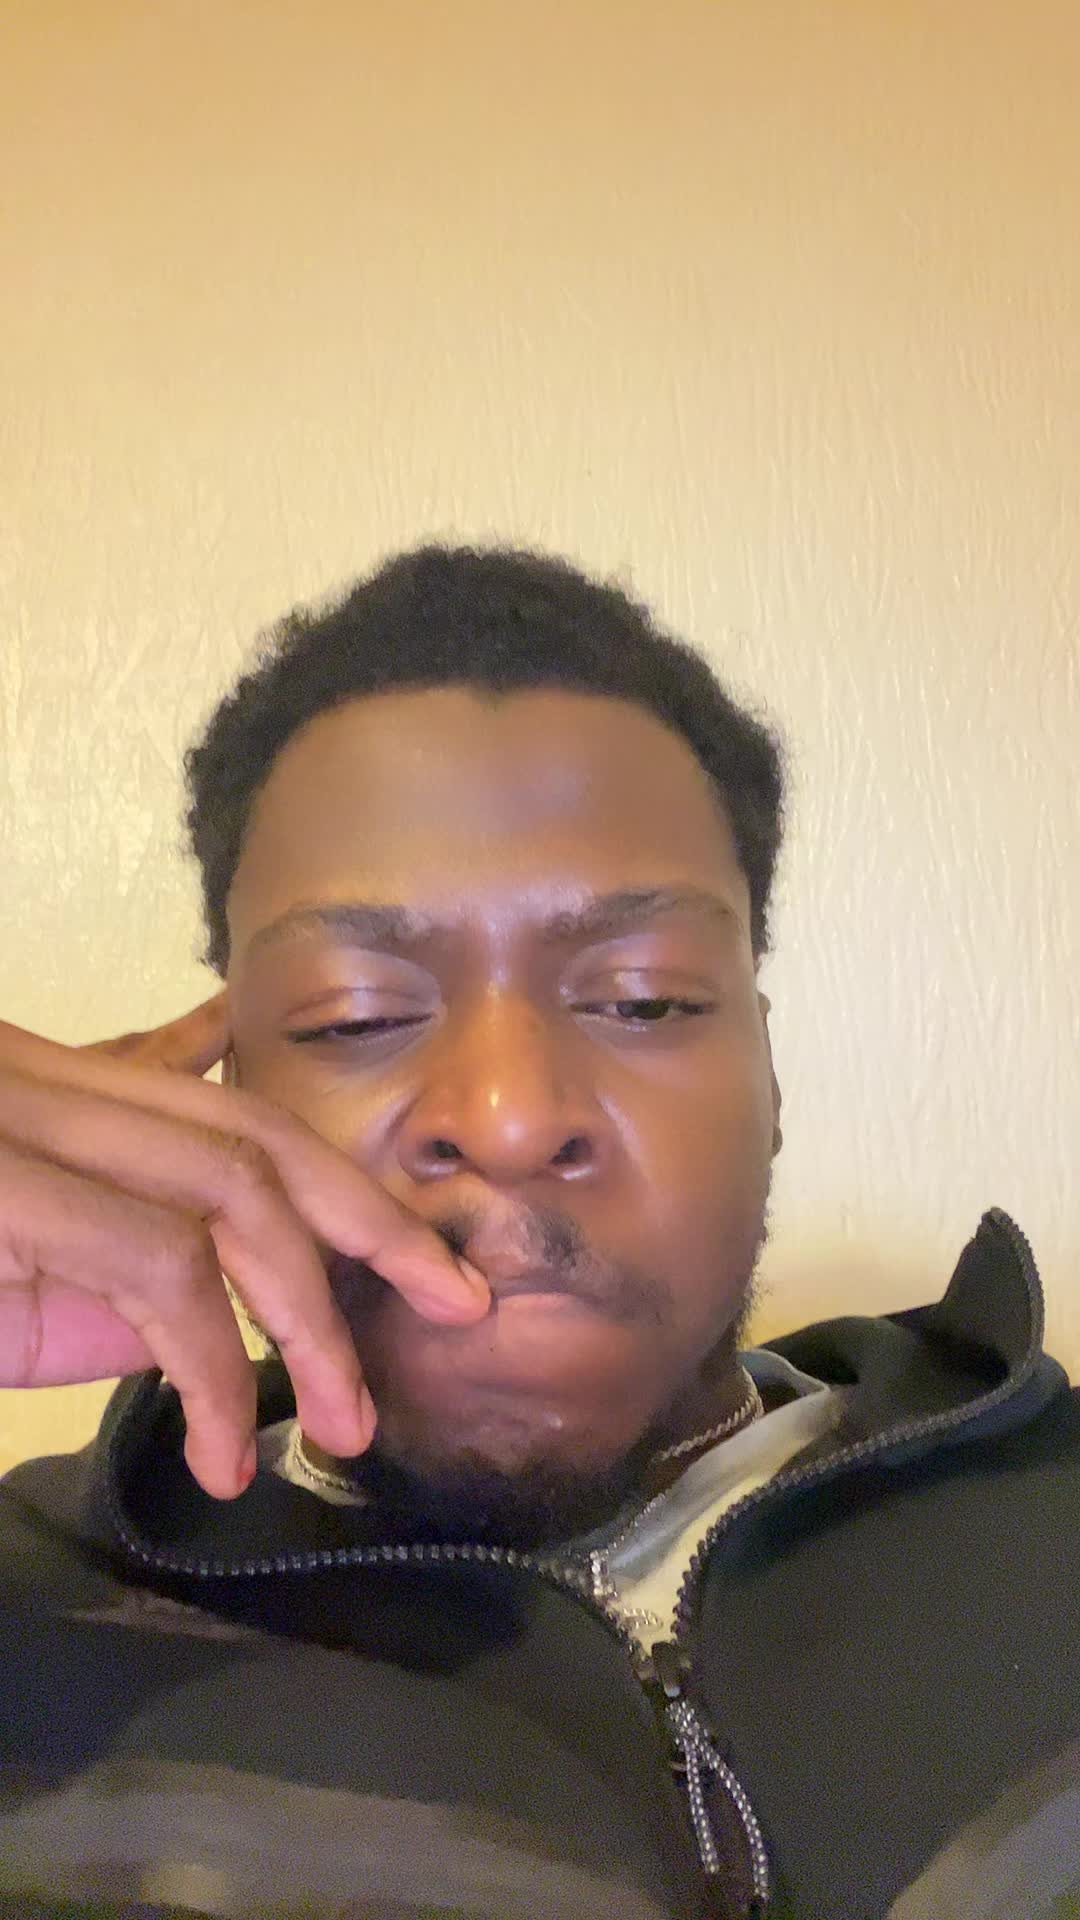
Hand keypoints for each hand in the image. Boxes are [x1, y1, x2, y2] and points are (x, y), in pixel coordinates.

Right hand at [0, 994, 488, 1498]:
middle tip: (458, 1304)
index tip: (433, 1262)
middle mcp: (52, 1082)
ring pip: (232, 1189)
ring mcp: (26, 1119)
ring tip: (346, 1422)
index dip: (345, 1186)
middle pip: (256, 1135)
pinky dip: (211, 1369)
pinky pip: (157, 1267)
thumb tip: (224, 1315)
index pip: (235, 1116)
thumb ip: (122, 1274)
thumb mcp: (20, 1283)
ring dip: (309, 1314)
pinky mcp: (4, 1187)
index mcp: (64, 1091)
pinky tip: (224, 1449)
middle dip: (373, 1223)